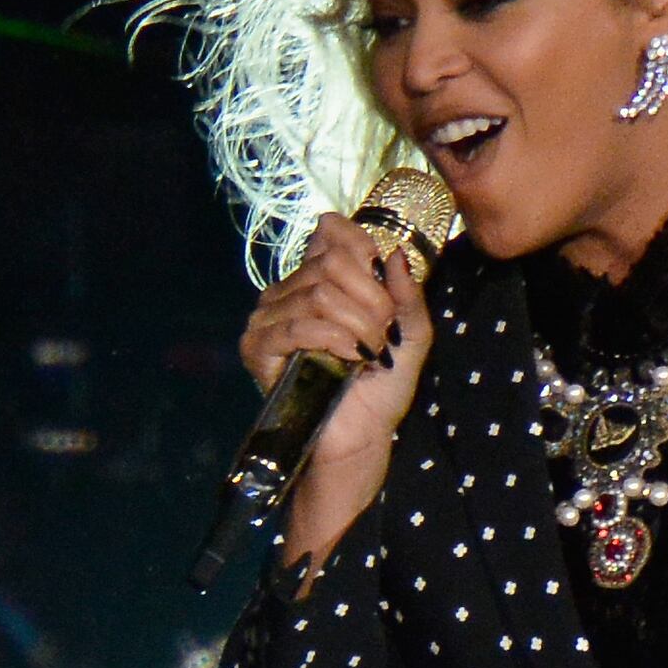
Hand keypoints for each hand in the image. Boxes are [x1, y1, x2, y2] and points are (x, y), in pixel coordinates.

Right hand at [237, 213, 435, 569]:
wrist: (361, 435)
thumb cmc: (381, 385)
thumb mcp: (410, 333)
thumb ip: (407, 294)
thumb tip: (395, 254)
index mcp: (320, 279)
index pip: (331, 232)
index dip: (362, 248)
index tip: (383, 282)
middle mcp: (288, 291)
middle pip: (330, 264)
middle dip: (370, 299)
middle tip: (382, 334)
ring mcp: (268, 318)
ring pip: (319, 294)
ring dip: (358, 325)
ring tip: (370, 353)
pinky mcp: (258, 348)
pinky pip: (298, 325)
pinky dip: (333, 339)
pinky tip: (349, 359)